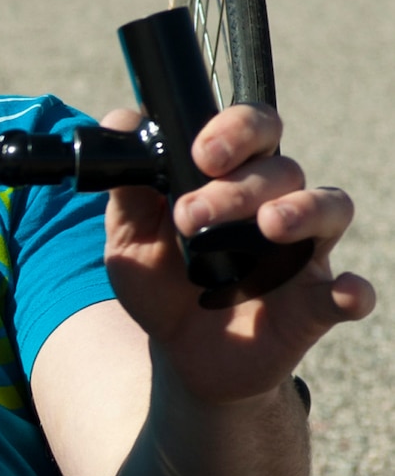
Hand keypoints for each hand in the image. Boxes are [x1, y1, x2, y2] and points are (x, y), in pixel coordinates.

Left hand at [103, 100, 374, 406]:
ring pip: (328, 208)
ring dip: (302, 211)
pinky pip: (349, 292)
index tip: (203, 153)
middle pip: (282, 170)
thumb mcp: (129, 237)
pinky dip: (353, 291)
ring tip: (268, 226)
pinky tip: (346, 293)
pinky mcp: (314, 305)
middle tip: (191, 215)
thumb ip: (127, 186)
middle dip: (237, 187)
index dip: (236, 130)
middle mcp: (278, 204)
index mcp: (234, 179)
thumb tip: (122, 120)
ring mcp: (301, 254)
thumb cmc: (161, 283)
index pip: (254, 130)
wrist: (178, 355)